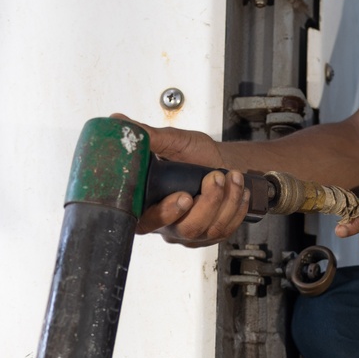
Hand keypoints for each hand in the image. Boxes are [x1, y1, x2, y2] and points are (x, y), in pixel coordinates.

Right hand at [111, 114, 249, 245]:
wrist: (222, 162)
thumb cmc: (195, 154)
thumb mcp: (172, 141)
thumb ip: (148, 136)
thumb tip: (118, 121)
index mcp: (148, 206)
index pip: (146, 222)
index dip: (164, 213)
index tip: (184, 196)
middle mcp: (168, 224)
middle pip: (186, 229)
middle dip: (207, 203)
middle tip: (215, 178)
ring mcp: (191, 233)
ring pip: (209, 230)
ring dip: (226, 200)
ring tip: (231, 176)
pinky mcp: (212, 235)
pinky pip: (227, 230)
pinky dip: (237, 207)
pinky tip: (239, 190)